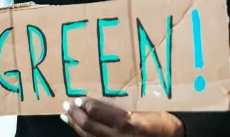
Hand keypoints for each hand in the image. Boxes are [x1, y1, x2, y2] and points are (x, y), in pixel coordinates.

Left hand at [61, 97, 183, 136]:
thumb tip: (98, 106)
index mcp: (129, 123)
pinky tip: (80, 131)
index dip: (87, 106)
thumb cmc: (164, 124)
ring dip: (76, 127)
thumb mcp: (146, 112)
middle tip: (65, 106)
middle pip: (90, 128)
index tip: (77, 99)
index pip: (100, 114)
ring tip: (66, 117)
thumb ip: (123, 111)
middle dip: (75, 116)